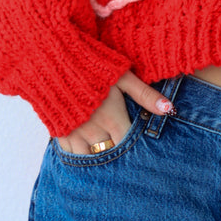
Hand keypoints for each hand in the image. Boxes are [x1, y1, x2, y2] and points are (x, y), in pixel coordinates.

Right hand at [56, 70, 175, 154]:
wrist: (50, 58)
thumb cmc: (91, 64)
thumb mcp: (122, 76)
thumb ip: (145, 95)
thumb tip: (169, 109)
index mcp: (112, 118)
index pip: (129, 145)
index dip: (137, 150)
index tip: (144, 154)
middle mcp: (93, 131)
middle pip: (111, 155)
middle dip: (119, 157)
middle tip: (129, 163)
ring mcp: (73, 134)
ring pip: (90, 159)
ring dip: (100, 158)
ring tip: (109, 161)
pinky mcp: (58, 132)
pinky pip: (71, 155)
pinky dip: (80, 156)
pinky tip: (88, 153)